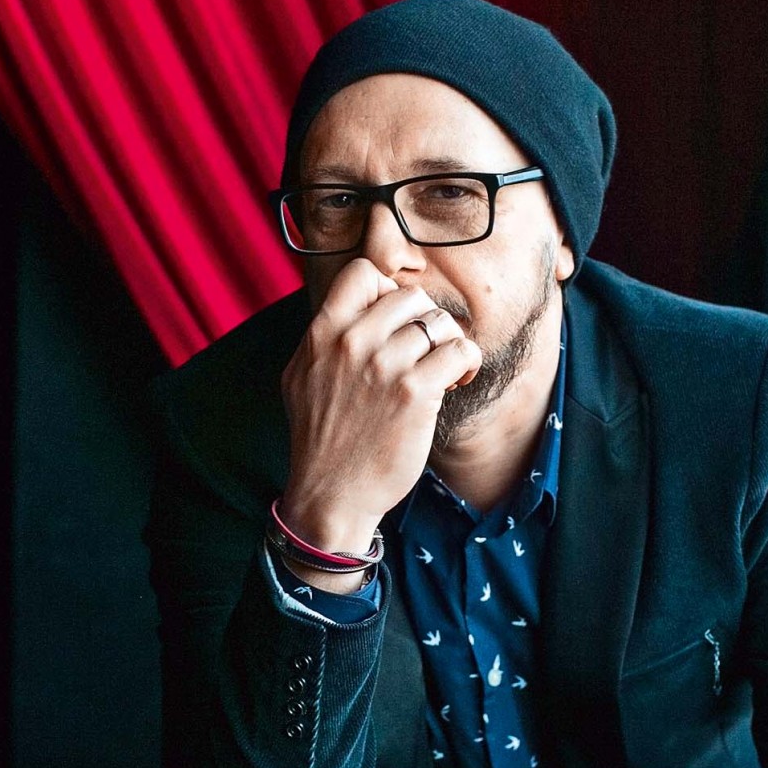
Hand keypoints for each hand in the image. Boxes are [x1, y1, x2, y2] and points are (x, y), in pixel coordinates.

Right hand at [279, 259, 481, 556]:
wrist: (330, 494)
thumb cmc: (319, 439)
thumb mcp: (300, 377)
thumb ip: (322, 338)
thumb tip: (352, 308)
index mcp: (322, 333)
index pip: (363, 273)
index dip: (387, 290)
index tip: (394, 320)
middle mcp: (352, 342)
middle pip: (410, 296)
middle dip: (426, 321)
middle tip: (427, 350)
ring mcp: (384, 366)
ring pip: (439, 322)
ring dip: (450, 343)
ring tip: (445, 369)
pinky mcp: (415, 393)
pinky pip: (460, 351)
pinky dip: (467, 363)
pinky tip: (457, 381)